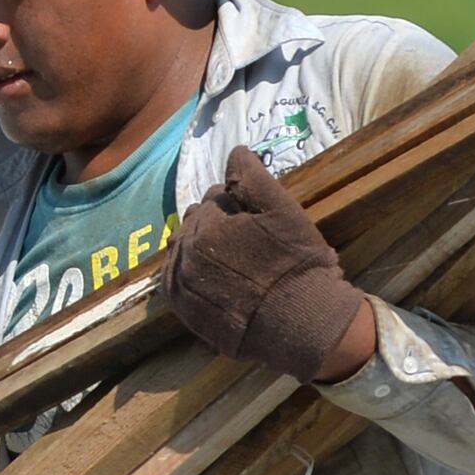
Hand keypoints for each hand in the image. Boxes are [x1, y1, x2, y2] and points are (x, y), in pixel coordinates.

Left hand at [167, 148, 375, 382]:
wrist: (300, 323)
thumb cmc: (296, 263)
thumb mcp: (283, 210)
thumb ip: (253, 177)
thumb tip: (235, 150)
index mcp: (207, 223)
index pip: (216, 197)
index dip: (237, 203)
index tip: (255, 218)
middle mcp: (186, 251)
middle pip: (195, 221)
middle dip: (215, 222)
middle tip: (244, 238)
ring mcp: (182, 282)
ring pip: (183, 248)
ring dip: (199, 245)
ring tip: (229, 258)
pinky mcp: (183, 309)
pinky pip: (174, 279)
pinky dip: (187, 271)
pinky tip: (210, 275)